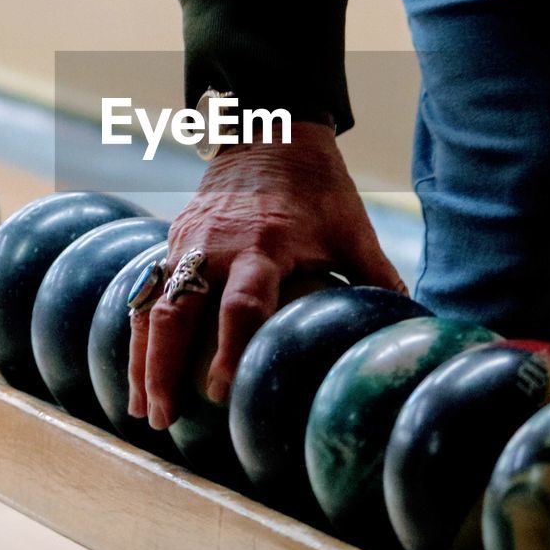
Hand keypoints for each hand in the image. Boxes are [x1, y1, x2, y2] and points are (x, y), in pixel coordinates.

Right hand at [127, 121, 406, 429]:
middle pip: (177, 311)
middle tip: (163, 418)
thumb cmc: (318, 187)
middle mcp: (216, 246)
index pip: (242, 304)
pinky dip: (136, 329)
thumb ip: (377, 278)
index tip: (220, 391)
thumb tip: (415, 326)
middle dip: (164, 368)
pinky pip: (147, 288)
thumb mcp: (352, 228)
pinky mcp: (173, 238)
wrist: (271, 131)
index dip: (231, 348)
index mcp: (264, 245)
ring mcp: (187, 241)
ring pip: (151, 304)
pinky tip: (135, 369)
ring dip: (141, 359)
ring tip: (139, 410)